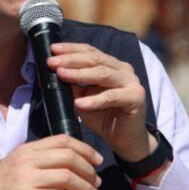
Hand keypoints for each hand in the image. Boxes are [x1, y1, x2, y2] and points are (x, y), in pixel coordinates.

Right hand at [0, 135, 103, 189]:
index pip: (62, 140)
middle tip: (97, 182)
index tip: (97, 161)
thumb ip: (39, 161)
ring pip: (67, 177)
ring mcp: (25, 179)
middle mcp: (26, 160)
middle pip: (68, 157)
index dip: (85, 149)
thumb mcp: (16, 166)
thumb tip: (71, 164)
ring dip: (86, 188)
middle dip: (88, 170)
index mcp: (26, 149)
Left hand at [48, 43, 156, 161]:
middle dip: (71, 59)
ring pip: (103, 74)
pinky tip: (79, 103)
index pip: (90, 51)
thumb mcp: (84, 98)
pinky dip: (94, 100)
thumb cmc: (104, 118)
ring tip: (61, 74)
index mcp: (111, 65)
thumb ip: (73, 86)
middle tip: (52, 62)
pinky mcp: (136, 97)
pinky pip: (112, 97)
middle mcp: (123, 70)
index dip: (71, 49)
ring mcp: (131, 82)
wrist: (125, 140)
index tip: (52, 49)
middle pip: (95, 58)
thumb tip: (54, 73)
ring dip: (79, 74)